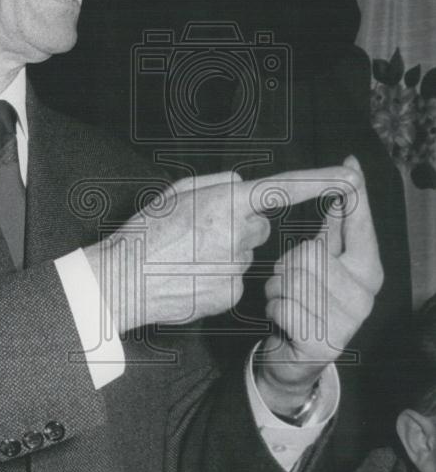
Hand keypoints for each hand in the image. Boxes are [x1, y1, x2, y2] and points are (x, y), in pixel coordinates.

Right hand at [84, 164, 360, 334]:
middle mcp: (237, 234)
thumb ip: (216, 185)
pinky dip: (217, 278)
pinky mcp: (231, 294)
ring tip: (188, 258)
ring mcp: (236, 267)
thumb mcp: (175, 193)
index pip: (283, 189)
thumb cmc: (144, 233)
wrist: (123, 281)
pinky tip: (190, 278)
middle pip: (259, 227)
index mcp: (225, 203)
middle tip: (200, 234)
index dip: (318, 182)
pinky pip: (234, 280)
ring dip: (224, 254)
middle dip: (239, 228)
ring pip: (244, 256)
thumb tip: (242, 185)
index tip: (348, 178)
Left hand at [255, 156, 383, 414]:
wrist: (296, 359)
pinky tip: (284, 320)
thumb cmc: (308, 302)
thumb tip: (348, 175)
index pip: (360, 225)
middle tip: (291, 280)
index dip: (353, 195)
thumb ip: (337, 225)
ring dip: (277, 287)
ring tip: (287, 299)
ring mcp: (346, 323)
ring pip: (292, 278)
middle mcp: (365, 296)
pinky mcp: (321, 344)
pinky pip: (281, 306)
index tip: (349, 166)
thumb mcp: (325, 261)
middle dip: (287, 263)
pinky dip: (272, 309)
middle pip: (309, 252)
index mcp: (368, 270)